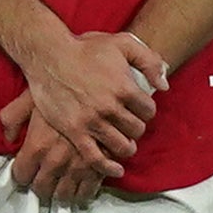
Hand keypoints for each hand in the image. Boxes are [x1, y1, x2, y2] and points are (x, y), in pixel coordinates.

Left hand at [0, 86, 124, 204]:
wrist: (96, 83)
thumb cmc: (60, 88)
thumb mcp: (28, 100)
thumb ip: (12, 119)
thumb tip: (8, 137)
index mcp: (36, 146)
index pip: (22, 174)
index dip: (21, 175)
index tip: (24, 174)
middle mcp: (56, 159)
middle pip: (43, 188)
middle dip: (41, 187)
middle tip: (41, 184)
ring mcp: (79, 164)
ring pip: (67, 193)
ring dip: (62, 193)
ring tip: (60, 189)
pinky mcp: (102, 163)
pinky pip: (91, 188)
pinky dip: (85, 192)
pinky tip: (81, 189)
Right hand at [1, 26, 164, 177]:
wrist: (48, 55)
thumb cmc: (84, 48)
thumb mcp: (123, 43)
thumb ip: (150, 61)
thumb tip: (164, 86)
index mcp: (125, 88)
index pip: (149, 110)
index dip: (146, 110)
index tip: (138, 110)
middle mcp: (110, 107)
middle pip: (137, 129)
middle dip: (136, 128)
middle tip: (128, 125)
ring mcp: (91, 121)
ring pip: (121, 145)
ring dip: (126, 146)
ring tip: (122, 143)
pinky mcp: (74, 130)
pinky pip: (94, 156)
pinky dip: (107, 166)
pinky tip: (115, 169)